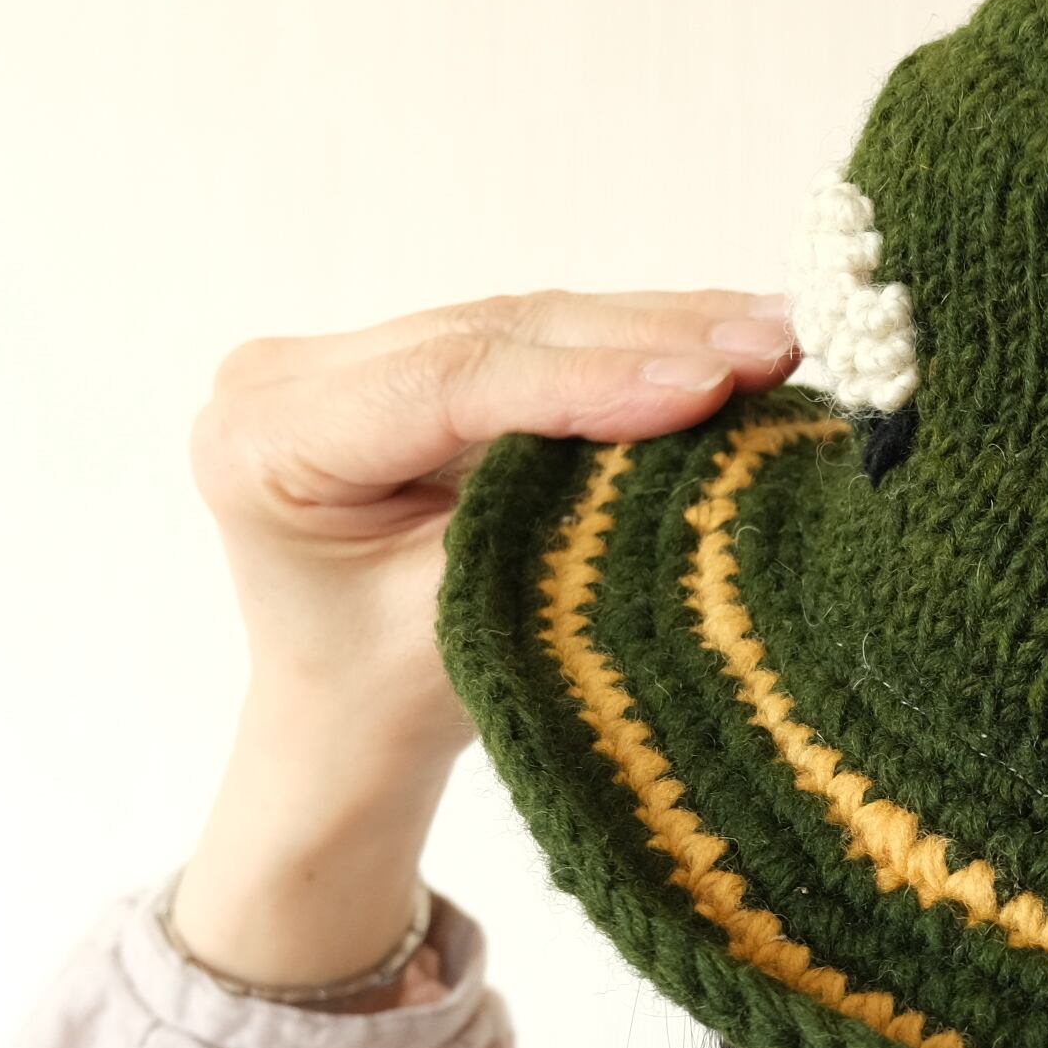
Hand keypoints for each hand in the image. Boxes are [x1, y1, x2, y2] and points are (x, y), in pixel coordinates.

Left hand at [170, 290, 797, 994]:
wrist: (347, 725)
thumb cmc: (394, 698)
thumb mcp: (475, 613)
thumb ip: (562, 513)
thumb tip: (701, 428)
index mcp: (266, 443)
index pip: (450, 384)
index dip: (589, 380)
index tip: (712, 386)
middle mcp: (289, 375)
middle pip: (498, 335)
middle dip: (651, 338)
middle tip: (778, 343)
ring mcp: (348, 352)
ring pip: (532, 321)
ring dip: (665, 326)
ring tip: (782, 333)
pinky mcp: (409, 352)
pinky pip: (539, 334)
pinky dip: (640, 337)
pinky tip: (730, 328)